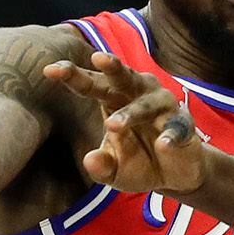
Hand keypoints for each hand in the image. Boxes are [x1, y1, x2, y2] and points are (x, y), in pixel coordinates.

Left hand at [44, 50, 206, 194]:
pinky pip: (176, 128)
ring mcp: (163, 107)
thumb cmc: (137, 163)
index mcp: (114, 99)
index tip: (49, 70)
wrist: (174, 175)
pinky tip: (164, 144)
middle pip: (122, 77)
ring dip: (131, 113)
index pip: (91, 84)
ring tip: (112, 125)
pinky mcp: (183, 124)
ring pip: (146, 104)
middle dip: (111, 67)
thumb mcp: (115, 171)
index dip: (73, 75)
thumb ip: (102, 166)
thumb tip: (90, 161)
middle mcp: (138, 94)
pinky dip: (170, 135)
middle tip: (97, 59)